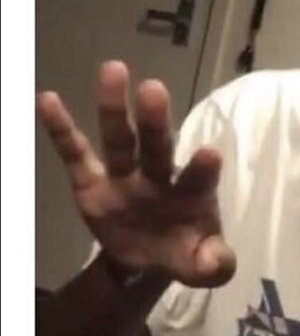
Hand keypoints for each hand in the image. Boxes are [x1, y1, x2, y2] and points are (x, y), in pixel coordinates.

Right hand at [37, 61, 235, 287]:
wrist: (147, 258)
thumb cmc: (185, 250)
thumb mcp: (202, 265)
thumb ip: (214, 265)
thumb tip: (215, 266)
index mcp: (192, 193)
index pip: (198, 179)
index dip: (203, 169)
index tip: (210, 154)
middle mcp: (159, 175)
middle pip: (157, 146)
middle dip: (155, 121)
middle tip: (153, 89)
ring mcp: (124, 175)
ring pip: (119, 139)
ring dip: (114, 108)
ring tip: (113, 69)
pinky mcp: (91, 182)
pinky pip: (75, 153)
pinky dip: (60, 128)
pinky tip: (48, 99)